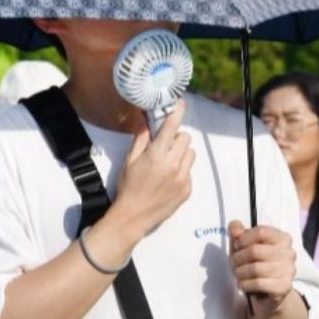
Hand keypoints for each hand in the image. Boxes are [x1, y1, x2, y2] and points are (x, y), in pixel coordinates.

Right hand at [111, 100, 194, 239]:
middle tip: (164, 146)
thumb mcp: (129, 161)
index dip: (177, 111)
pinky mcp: (187, 189)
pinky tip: (168, 179)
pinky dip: (181, 170)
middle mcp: (172, 164)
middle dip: (175, 138)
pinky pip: (189, 171)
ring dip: (181, 154)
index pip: (171, 126)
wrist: (133, 216)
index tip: (180, 103)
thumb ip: (140, 140)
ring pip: (190, 154)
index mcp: (156, 155)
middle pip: (185, 138)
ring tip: (167, 164)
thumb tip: (147, 121)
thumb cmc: (128, 187)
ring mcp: (182, 178)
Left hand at [228, 222, 295, 311]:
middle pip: (254, 251)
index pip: (260, 232)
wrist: (266, 293)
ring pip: (255, 269)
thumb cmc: (253, 263)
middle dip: (237, 258)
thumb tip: (235, 228)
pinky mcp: (284, 287)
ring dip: (239, 273)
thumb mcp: (242, 245)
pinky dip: (244, 284)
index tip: (237, 246)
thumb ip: (237, 232)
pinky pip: (257, 283)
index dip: (243, 239)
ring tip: (238, 274)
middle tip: (234, 264)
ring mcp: (289, 271)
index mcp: (282, 238)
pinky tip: (244, 284)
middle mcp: (289, 253)